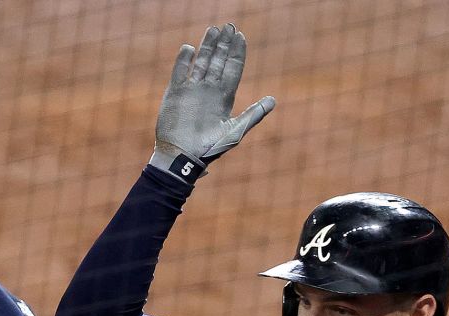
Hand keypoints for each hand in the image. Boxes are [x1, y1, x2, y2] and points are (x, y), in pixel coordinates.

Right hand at [154, 24, 275, 164]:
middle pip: (218, 61)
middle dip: (223, 44)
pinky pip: (179, 71)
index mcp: (224, 97)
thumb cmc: (210, 149)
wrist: (182, 157)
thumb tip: (273, 100)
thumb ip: (254, 114)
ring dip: (207, 46)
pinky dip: (183, 59)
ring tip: (213, 29)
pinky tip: (189, 48)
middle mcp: (209, 91)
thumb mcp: (236, 131)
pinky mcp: (175, 93)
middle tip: (228, 26)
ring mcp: (192, 90)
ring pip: (200, 62)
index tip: (241, 36)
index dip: (237, 53)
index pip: (233, 69)